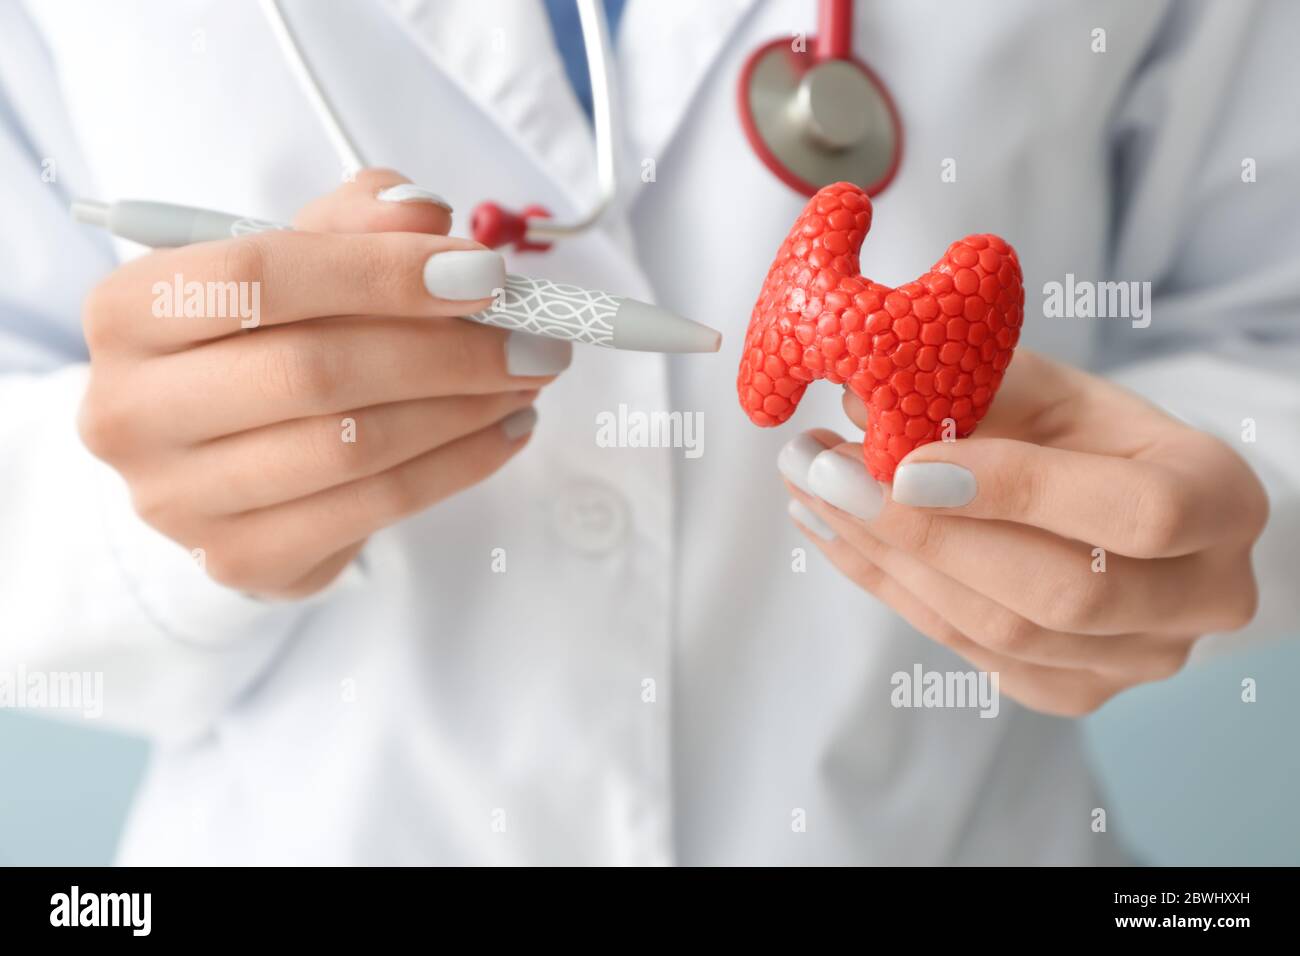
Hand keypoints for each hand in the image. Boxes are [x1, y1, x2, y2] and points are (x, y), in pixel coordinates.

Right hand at [79, 169, 570, 598]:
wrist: (218, 454)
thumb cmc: (263, 339)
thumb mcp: (297, 259)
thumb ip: (354, 223)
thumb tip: (423, 215)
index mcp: (128, 310)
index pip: (257, 277)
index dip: (382, 273)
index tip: (485, 273)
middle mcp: (132, 410)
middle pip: (312, 371)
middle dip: (447, 352)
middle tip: (533, 339)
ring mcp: (178, 500)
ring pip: (351, 447)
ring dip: (464, 410)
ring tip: (526, 380)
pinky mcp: (239, 559)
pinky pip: (374, 510)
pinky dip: (459, 466)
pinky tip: (502, 432)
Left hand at [779, 349, 1268, 715]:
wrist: (1136, 514)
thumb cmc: (1097, 440)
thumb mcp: (1056, 394)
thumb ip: (975, 394)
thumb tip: (859, 407)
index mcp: (1220, 501)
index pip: (1135, 512)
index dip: (1019, 490)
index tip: (907, 461)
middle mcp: (1199, 598)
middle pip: (1059, 593)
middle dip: (923, 534)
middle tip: (820, 472)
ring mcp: (1138, 661)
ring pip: (999, 632)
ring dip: (884, 559)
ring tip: (806, 490)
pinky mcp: (1073, 691)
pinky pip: (965, 650)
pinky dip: (886, 588)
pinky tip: (831, 534)